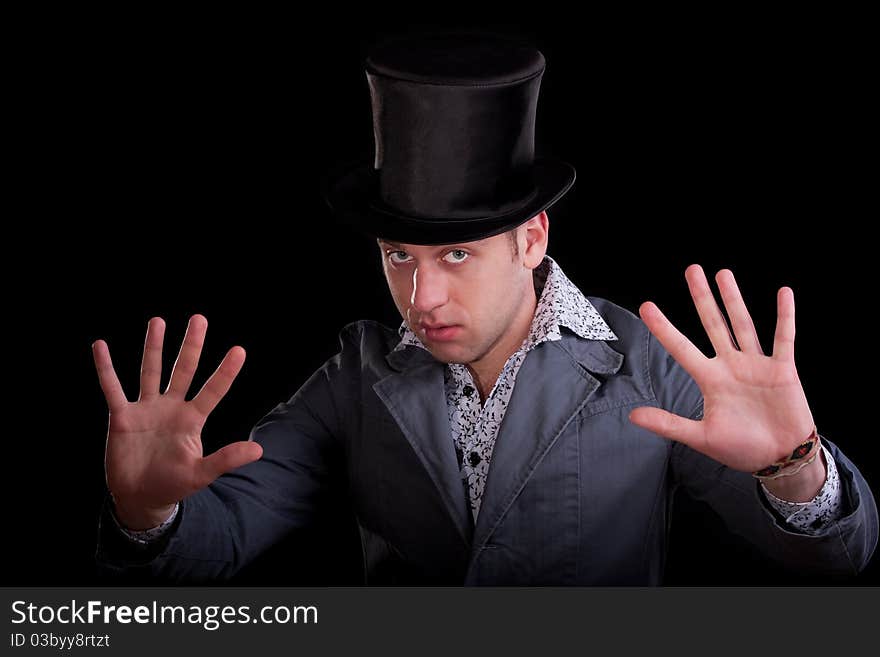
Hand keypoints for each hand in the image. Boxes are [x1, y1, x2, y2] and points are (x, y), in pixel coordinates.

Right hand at [92, 315, 262, 528]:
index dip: (225, 372)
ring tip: (158, 321)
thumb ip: (226, 459)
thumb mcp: (201, 473)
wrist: (141, 497)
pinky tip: (100, 346)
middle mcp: (171, 407)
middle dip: (191, 346)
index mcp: (192, 419)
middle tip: (199, 319)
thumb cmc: (173, 484)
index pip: (213, 390)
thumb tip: (259, 451)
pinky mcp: (122, 416)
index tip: (240, 350)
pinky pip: (112, 388)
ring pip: (151, 371)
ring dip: (154, 347)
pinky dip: (106, 368)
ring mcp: (146, 409)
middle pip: (184, 370)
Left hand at [628, 265, 814, 473]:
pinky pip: (783, 338)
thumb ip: (669, 425)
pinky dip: (784, 317)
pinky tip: (783, 293)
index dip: (664, 328)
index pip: (681, 348)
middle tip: (692, 269)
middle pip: (712, 324)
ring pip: (742, 324)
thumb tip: (632, 416)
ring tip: (723, 274)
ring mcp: (756, 365)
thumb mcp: (701, 437)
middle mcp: (730, 366)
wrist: (780, 460)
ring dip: (734, 299)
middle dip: (702, 298)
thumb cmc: (741, 449)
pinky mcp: (782, 370)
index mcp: (710, 380)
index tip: (646, 306)